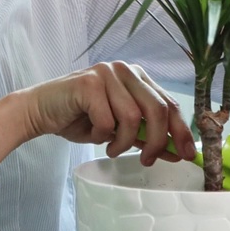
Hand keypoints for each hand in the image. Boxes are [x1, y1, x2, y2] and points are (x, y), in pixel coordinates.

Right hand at [21, 61, 195, 164]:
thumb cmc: (81, 118)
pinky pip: (108, 121)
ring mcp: (107, 73)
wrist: (41, 111)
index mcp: (138, 77)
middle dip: (158, 141)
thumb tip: (178, 152)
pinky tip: (94, 135)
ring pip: (134, 117)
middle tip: (147, 160)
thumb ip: (146, 135)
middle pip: (158, 109)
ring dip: (124, 142)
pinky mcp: (89, 83)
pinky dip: (102, 136)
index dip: (182, 131)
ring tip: (111, 148)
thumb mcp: (120, 129)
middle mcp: (125, 70)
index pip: (169, 103)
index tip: (188, 155)